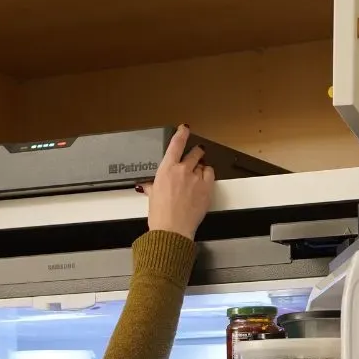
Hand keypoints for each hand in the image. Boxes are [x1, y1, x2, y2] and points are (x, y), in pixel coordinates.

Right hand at [141, 125, 213, 239]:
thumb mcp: (152, 197)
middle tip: (195, 156)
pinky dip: (208, 176)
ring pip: (204, 164)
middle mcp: (183, 170)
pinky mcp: (207, 188)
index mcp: (166, 170)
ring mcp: (196, 178)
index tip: (185, 128)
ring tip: (197, 176)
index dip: (182, 133)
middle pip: (195, 153)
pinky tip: (202, 183)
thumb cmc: (161, 216)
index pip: (176, 144)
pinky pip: (210, 175)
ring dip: (201, 167)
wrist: (172, 230)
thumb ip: (151, 187)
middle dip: (196, 154)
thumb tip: (147, 186)